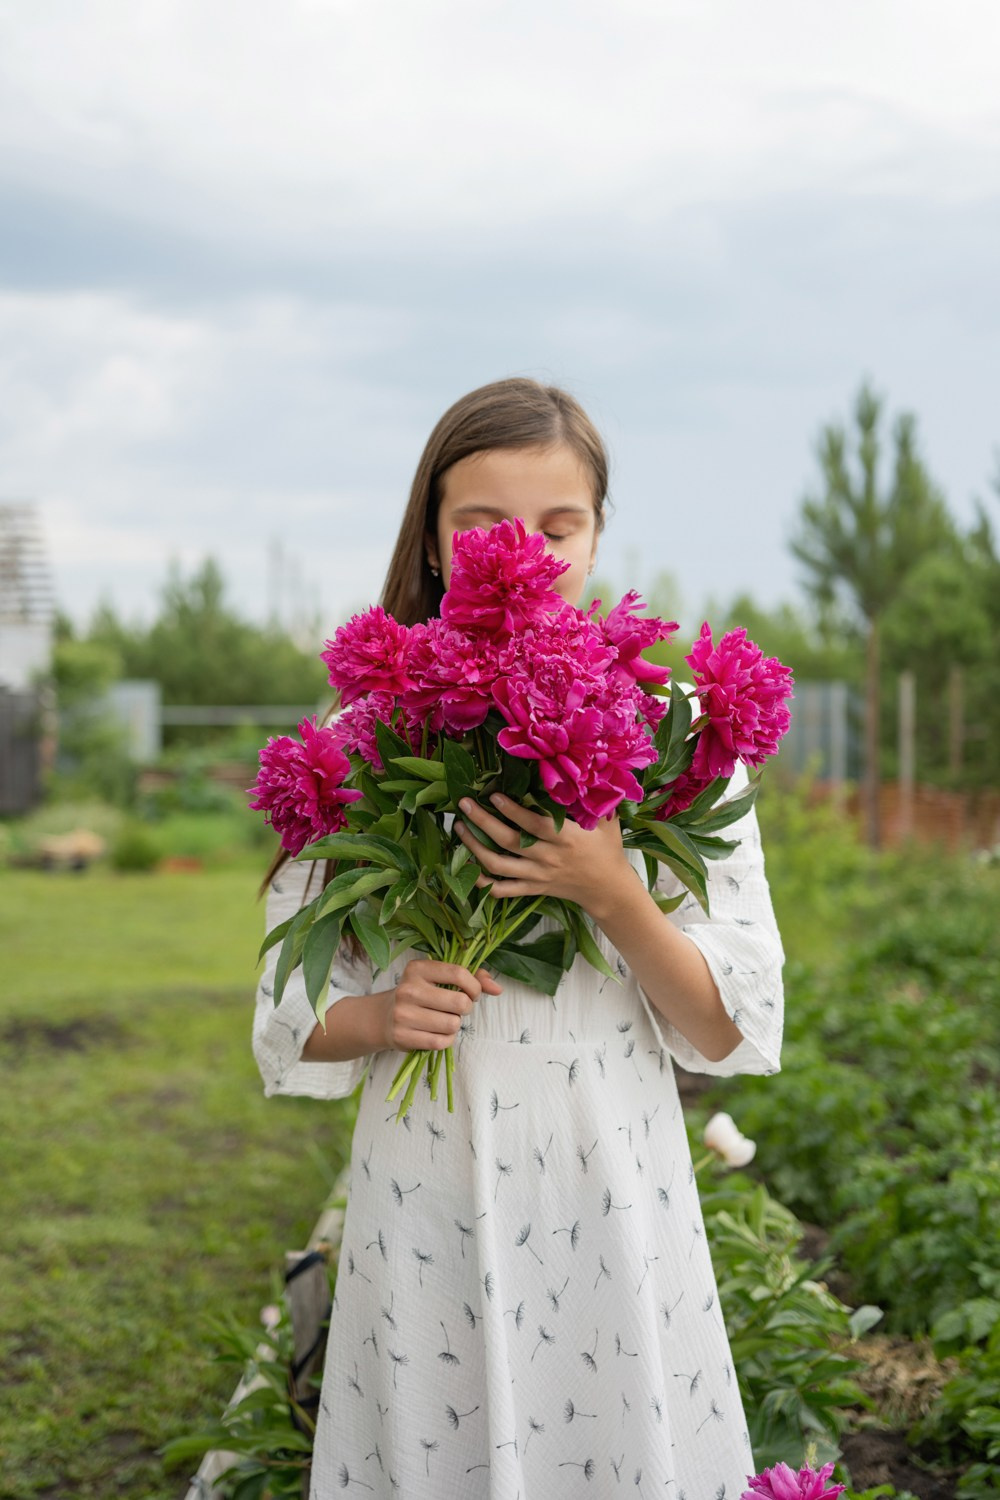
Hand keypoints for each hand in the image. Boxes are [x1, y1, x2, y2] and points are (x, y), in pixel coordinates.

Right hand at [380, 958, 501, 1051]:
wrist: (384, 1017)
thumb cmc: (421, 995)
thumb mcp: (441, 979)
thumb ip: (473, 978)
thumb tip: (498, 989)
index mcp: (418, 969)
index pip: (458, 974)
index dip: (474, 986)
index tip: (473, 993)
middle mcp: (408, 989)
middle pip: (459, 1002)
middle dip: (466, 1008)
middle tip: (458, 1009)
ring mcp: (403, 1014)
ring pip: (452, 1024)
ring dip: (455, 1026)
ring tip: (444, 1020)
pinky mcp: (402, 1036)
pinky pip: (441, 1042)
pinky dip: (446, 1040)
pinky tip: (438, 1033)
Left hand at [454, 793, 633, 916]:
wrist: (608, 889)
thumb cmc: (607, 849)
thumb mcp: (607, 822)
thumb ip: (594, 799)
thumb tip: (587, 769)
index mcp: (566, 839)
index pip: (534, 825)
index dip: (512, 811)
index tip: (493, 795)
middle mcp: (548, 858)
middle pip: (509, 842)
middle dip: (482, 823)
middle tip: (464, 804)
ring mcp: (537, 876)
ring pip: (498, 866)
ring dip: (474, 847)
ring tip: (460, 828)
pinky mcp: (532, 889)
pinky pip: (502, 890)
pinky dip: (482, 882)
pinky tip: (467, 867)